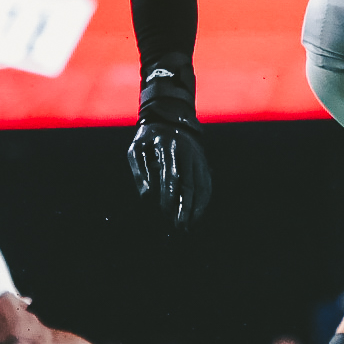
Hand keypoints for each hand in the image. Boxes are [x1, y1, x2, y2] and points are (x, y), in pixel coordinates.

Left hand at [130, 57, 211, 229]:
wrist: (171, 117)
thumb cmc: (148, 138)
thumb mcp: (136, 149)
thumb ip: (139, 172)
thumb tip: (146, 196)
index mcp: (169, 146)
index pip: (171, 174)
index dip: (169, 195)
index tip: (163, 213)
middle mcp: (187, 151)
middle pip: (189, 183)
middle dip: (184, 206)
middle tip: (178, 226)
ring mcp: (199, 157)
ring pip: (201, 185)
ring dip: (195, 207)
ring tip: (187, 225)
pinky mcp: (204, 163)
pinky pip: (207, 184)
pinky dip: (203, 201)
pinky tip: (196, 215)